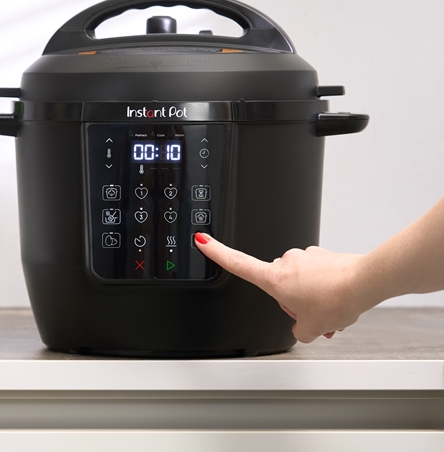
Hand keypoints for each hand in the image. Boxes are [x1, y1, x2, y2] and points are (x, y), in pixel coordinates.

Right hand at [193, 233, 367, 342]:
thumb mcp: (311, 328)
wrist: (366, 282)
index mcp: (275, 278)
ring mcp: (307, 257)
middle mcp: (287, 262)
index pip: (237, 263)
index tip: (202, 239)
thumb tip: (303, 326)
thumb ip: (299, 329)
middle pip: (279, 285)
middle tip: (313, 315)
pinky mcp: (325, 257)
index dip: (216, 252)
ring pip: (302, 282)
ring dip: (314, 299)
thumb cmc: (336, 298)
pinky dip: (327, 291)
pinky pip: (318, 277)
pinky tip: (340, 301)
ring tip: (332, 311)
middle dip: (295, 302)